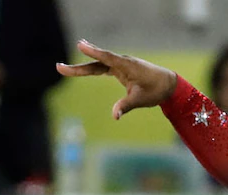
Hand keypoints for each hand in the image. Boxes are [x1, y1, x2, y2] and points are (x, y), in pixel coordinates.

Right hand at [56, 40, 177, 119]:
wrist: (169, 84)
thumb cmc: (156, 91)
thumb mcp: (141, 100)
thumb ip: (126, 106)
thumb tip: (114, 116)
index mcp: (127, 66)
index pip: (107, 58)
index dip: (93, 52)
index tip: (80, 45)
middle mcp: (122, 62)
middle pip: (97, 63)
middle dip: (78, 67)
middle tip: (59, 68)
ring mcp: (121, 64)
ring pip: (99, 64)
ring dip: (83, 66)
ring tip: (63, 68)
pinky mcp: (122, 68)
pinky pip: (104, 65)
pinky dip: (93, 65)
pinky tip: (84, 59)